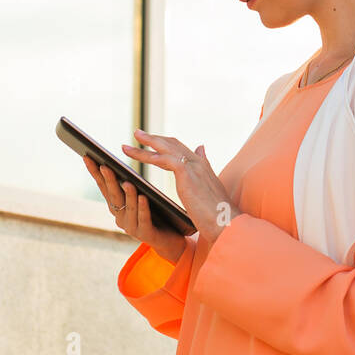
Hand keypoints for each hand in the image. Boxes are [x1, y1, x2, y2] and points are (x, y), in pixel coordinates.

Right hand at [82, 154, 187, 264]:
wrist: (172, 239)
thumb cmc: (157, 213)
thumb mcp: (142, 196)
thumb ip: (132, 184)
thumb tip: (124, 159)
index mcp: (117, 206)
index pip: (103, 186)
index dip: (95, 172)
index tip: (87, 157)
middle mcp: (120, 217)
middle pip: (114, 196)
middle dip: (109, 180)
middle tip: (105, 165)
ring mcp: (132, 227)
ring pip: (128, 208)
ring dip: (127, 194)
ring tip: (128, 182)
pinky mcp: (146, 234)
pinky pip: (143, 219)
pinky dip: (142, 208)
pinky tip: (143, 197)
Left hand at [120, 129, 241, 244]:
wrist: (226, 221)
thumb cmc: (218, 212)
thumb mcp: (208, 187)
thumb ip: (203, 167)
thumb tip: (201, 148)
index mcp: (202, 165)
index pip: (180, 148)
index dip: (165, 143)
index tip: (152, 140)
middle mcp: (197, 161)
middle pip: (171, 143)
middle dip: (152, 138)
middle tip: (136, 133)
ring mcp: (192, 165)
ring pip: (164, 148)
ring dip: (144, 144)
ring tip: (127, 144)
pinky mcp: (186, 172)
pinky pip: (163, 159)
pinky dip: (147, 156)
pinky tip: (135, 155)